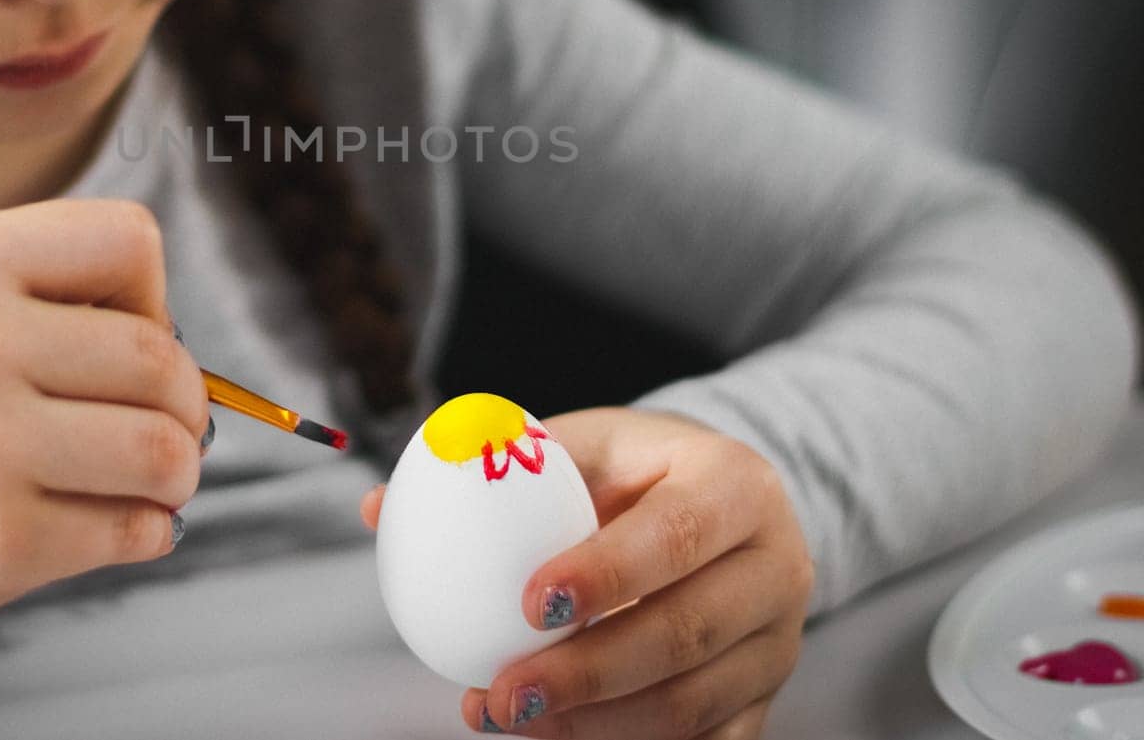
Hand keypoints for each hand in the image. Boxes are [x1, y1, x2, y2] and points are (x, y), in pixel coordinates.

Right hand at [0, 199, 210, 656]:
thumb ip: (64, 295)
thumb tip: (193, 362)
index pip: (132, 241)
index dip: (149, 294)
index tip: (116, 334)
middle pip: (164, 359)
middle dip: (183, 400)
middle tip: (158, 423)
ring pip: (167, 451)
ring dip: (179, 471)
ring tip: (153, 479)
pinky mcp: (3, 540)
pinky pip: (139, 529)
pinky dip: (149, 530)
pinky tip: (113, 522)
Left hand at [361, 406, 813, 737]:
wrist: (721, 506)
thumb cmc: (633, 471)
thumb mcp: (579, 445)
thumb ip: (492, 469)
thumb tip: (379, 508)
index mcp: (735, 484)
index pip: (677, 534)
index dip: (607, 573)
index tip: (529, 604)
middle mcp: (776, 566)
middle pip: (688, 633)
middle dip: (590, 674)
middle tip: (505, 694)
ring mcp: (777, 641)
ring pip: (696, 704)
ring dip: (598, 727)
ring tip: (512, 721)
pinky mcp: (765, 695)